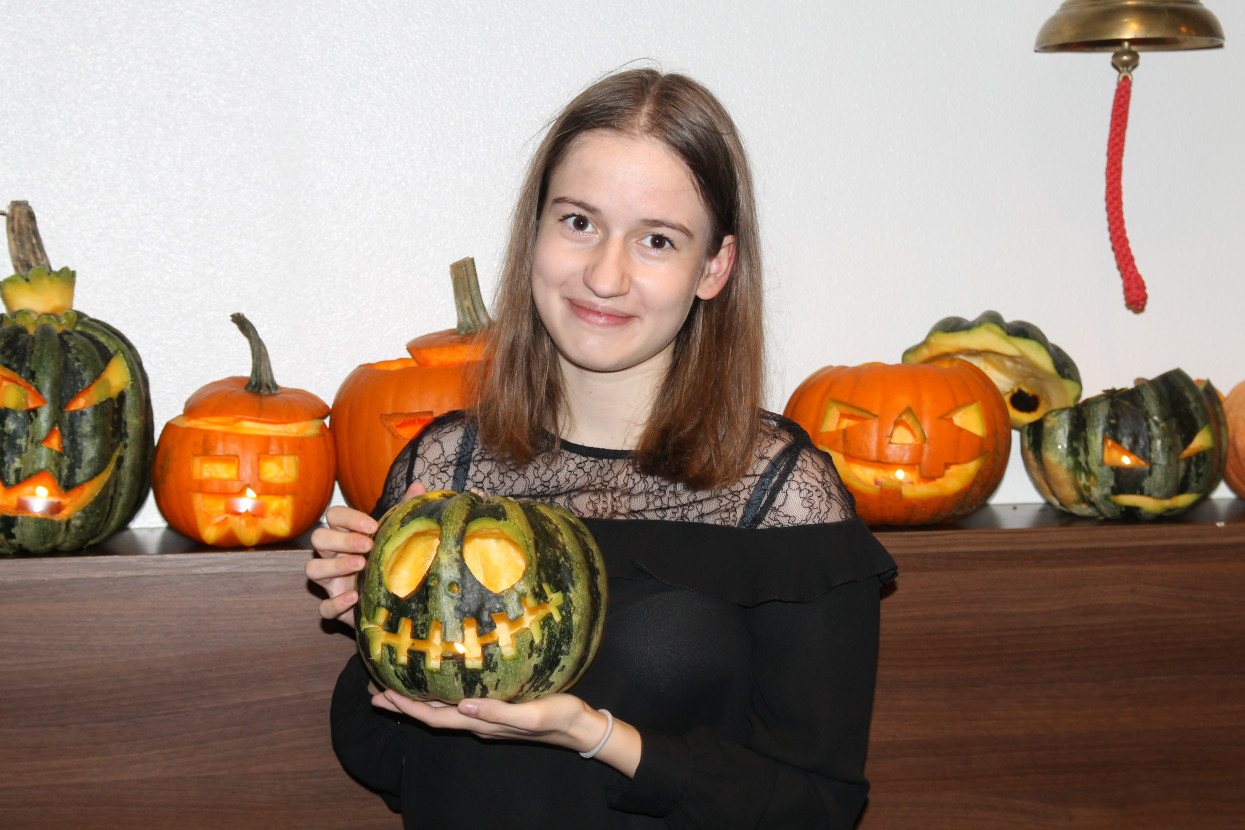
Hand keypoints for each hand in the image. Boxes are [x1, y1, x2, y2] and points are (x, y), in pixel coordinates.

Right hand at [306, 482, 425, 623]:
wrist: (396, 602)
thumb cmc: (392, 563)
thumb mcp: (399, 537)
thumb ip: (407, 511)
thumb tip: (419, 486)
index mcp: (346, 535)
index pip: (334, 516)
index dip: (349, 518)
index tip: (373, 526)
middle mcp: (333, 556)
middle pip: (319, 538)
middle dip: (341, 540)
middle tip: (368, 545)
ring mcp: (331, 582)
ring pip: (313, 569)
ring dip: (334, 566)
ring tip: (361, 565)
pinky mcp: (336, 608)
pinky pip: (324, 607)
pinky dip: (336, 602)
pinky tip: (354, 597)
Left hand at [371, 690, 639, 776]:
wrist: (580, 726)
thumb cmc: (559, 716)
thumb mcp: (530, 714)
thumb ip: (497, 712)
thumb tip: (462, 706)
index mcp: (482, 724)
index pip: (435, 718)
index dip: (407, 708)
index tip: (383, 695)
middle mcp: (478, 722)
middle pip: (432, 715)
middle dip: (403, 704)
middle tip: (376, 690)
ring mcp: (486, 717)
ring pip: (443, 710)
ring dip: (417, 701)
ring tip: (395, 688)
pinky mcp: (496, 708)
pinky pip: (458, 703)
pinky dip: (439, 695)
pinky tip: (438, 684)